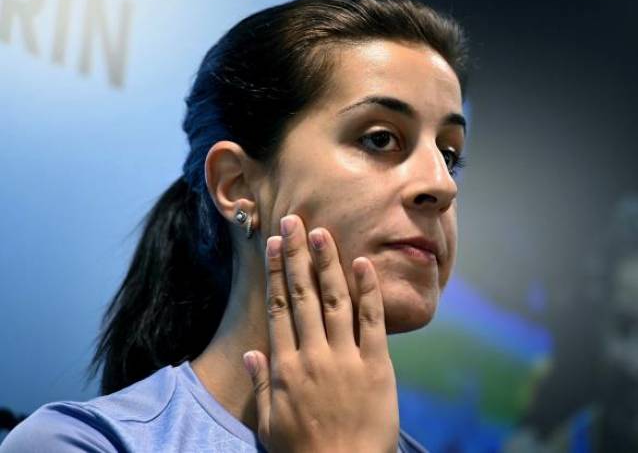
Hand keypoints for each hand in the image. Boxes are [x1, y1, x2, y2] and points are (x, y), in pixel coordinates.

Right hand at [242, 214, 399, 452]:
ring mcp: (345, 359)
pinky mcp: (376, 366)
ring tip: (321, 232)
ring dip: (327, 263)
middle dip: (298, 256)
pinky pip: (372, 321)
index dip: (277, 273)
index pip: (279, 309)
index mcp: (285, 368)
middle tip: (294, 222)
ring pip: (333, 301)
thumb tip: (253, 353)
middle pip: (302, 296)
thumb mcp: (270, 424)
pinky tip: (362, 264)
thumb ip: (261, 386)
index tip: (275, 245)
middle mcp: (313, 356)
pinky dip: (367, 291)